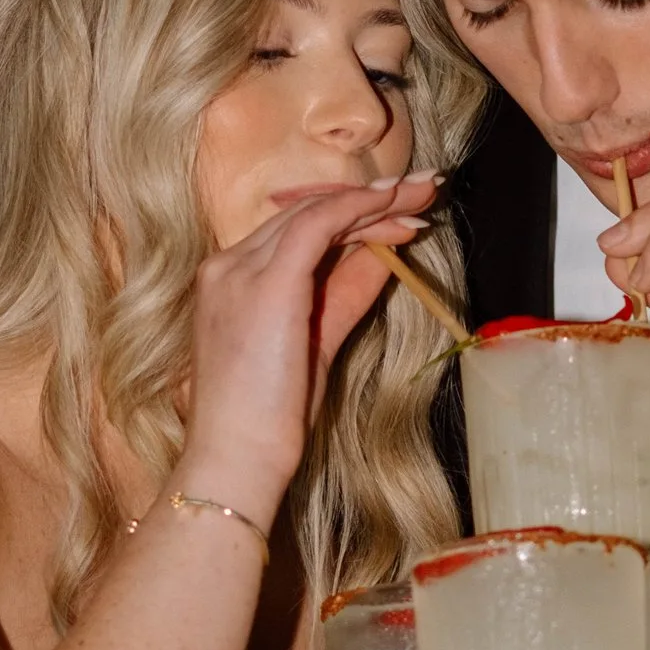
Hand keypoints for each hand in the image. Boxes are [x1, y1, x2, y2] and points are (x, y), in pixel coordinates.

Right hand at [180, 173, 441, 526]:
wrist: (236, 458)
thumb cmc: (268, 419)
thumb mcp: (314, 345)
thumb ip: (343, 295)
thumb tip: (383, 257)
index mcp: (229, 282)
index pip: (294, 230)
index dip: (350, 216)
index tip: (398, 214)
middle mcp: (227, 266)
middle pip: (305, 213)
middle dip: (369, 201)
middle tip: (422, 191)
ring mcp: (240, 271)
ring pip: (315, 214)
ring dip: (375, 201)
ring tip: (422, 195)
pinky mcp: (268, 282)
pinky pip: (319, 225)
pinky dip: (361, 210)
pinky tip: (396, 208)